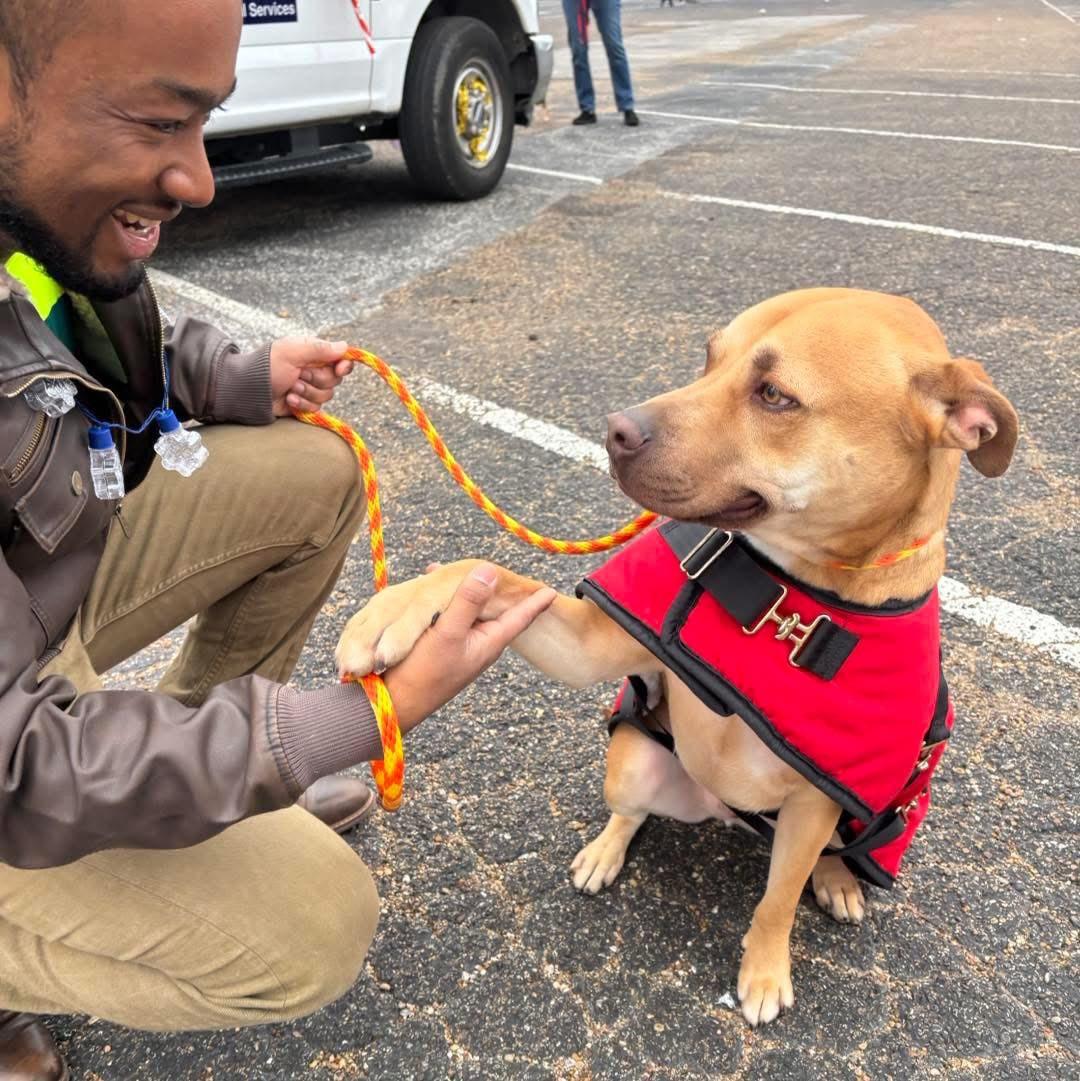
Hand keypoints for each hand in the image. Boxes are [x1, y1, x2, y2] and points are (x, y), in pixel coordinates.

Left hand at [270, 338, 354, 415]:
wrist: (250, 390)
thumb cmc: (268, 366)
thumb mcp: (292, 352)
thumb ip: (319, 349)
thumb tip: (345, 346)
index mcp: (313, 354)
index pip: (340, 360)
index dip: (343, 366)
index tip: (339, 369)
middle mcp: (314, 370)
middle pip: (335, 380)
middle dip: (316, 379)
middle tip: (298, 375)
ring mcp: (310, 388)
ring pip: (326, 396)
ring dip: (307, 392)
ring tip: (290, 387)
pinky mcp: (304, 404)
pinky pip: (315, 408)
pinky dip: (302, 403)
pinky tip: (288, 398)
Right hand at [378, 564, 555, 732]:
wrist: (391, 704)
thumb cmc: (423, 673)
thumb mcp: (448, 632)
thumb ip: (468, 601)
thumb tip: (491, 571)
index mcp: (489, 642)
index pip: (520, 618)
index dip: (536, 602)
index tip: (553, 591)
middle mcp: (478, 643)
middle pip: (493, 609)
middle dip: (493, 587)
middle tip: (498, 567)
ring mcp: (459, 645)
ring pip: (468, 609)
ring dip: (462, 590)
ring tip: (448, 571)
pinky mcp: (440, 645)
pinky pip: (448, 615)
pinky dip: (443, 599)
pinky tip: (428, 587)